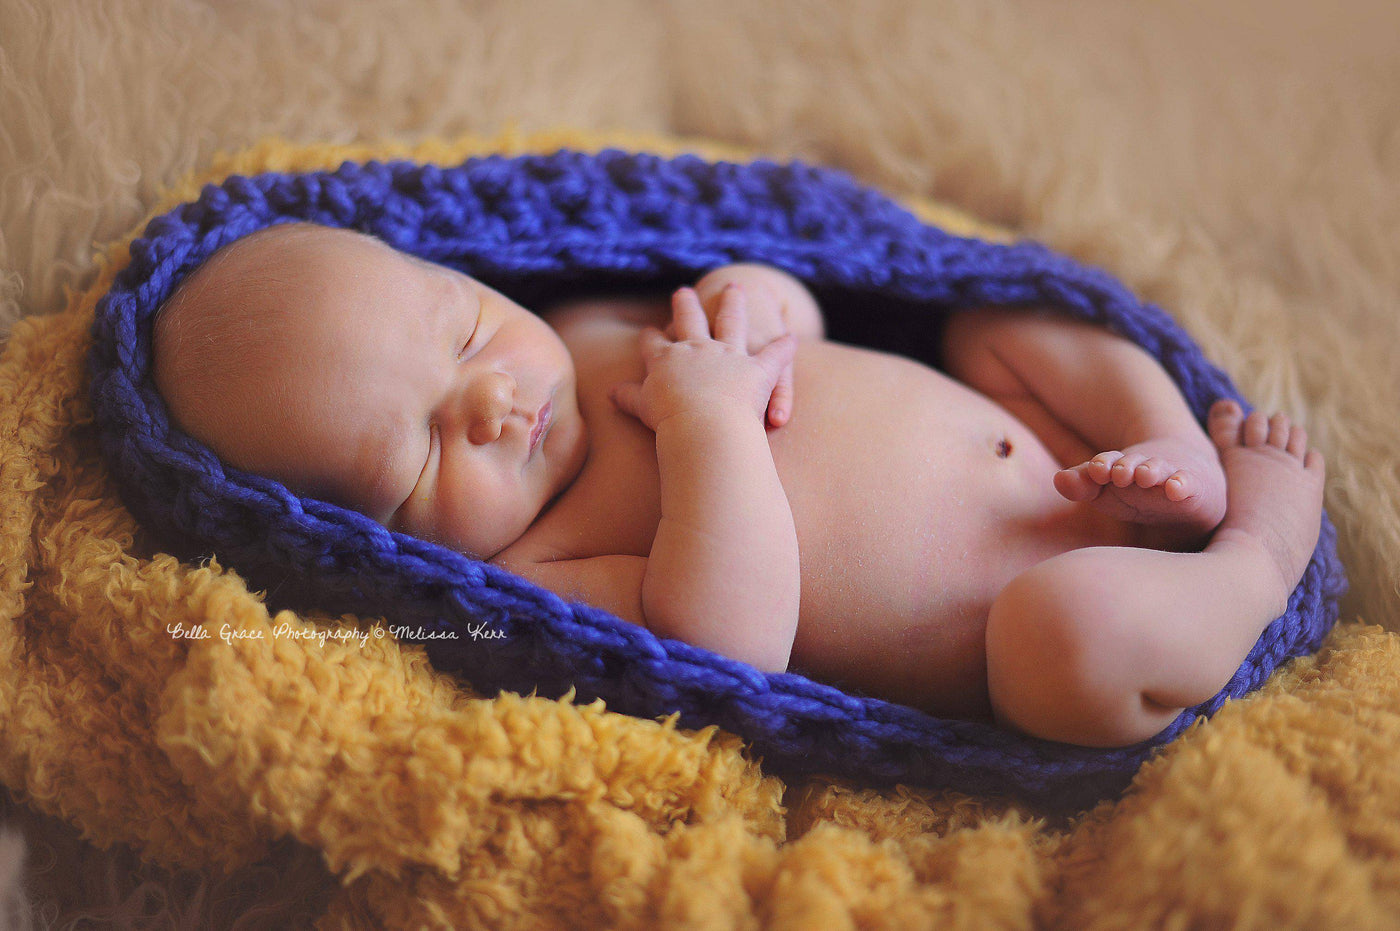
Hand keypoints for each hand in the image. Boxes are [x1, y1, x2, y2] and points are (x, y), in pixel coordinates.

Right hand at [610, 285, 796, 433]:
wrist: (702, 424)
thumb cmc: (669, 420)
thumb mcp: (643, 407)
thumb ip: (629, 397)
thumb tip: (610, 392)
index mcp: (667, 359)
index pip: (654, 344)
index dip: (651, 338)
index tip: (649, 331)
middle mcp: (697, 349)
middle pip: (690, 320)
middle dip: (686, 306)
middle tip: (684, 292)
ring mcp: (728, 354)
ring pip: (732, 322)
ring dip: (733, 305)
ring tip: (736, 289)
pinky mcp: (756, 368)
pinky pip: (774, 355)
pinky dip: (784, 348)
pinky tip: (792, 337)